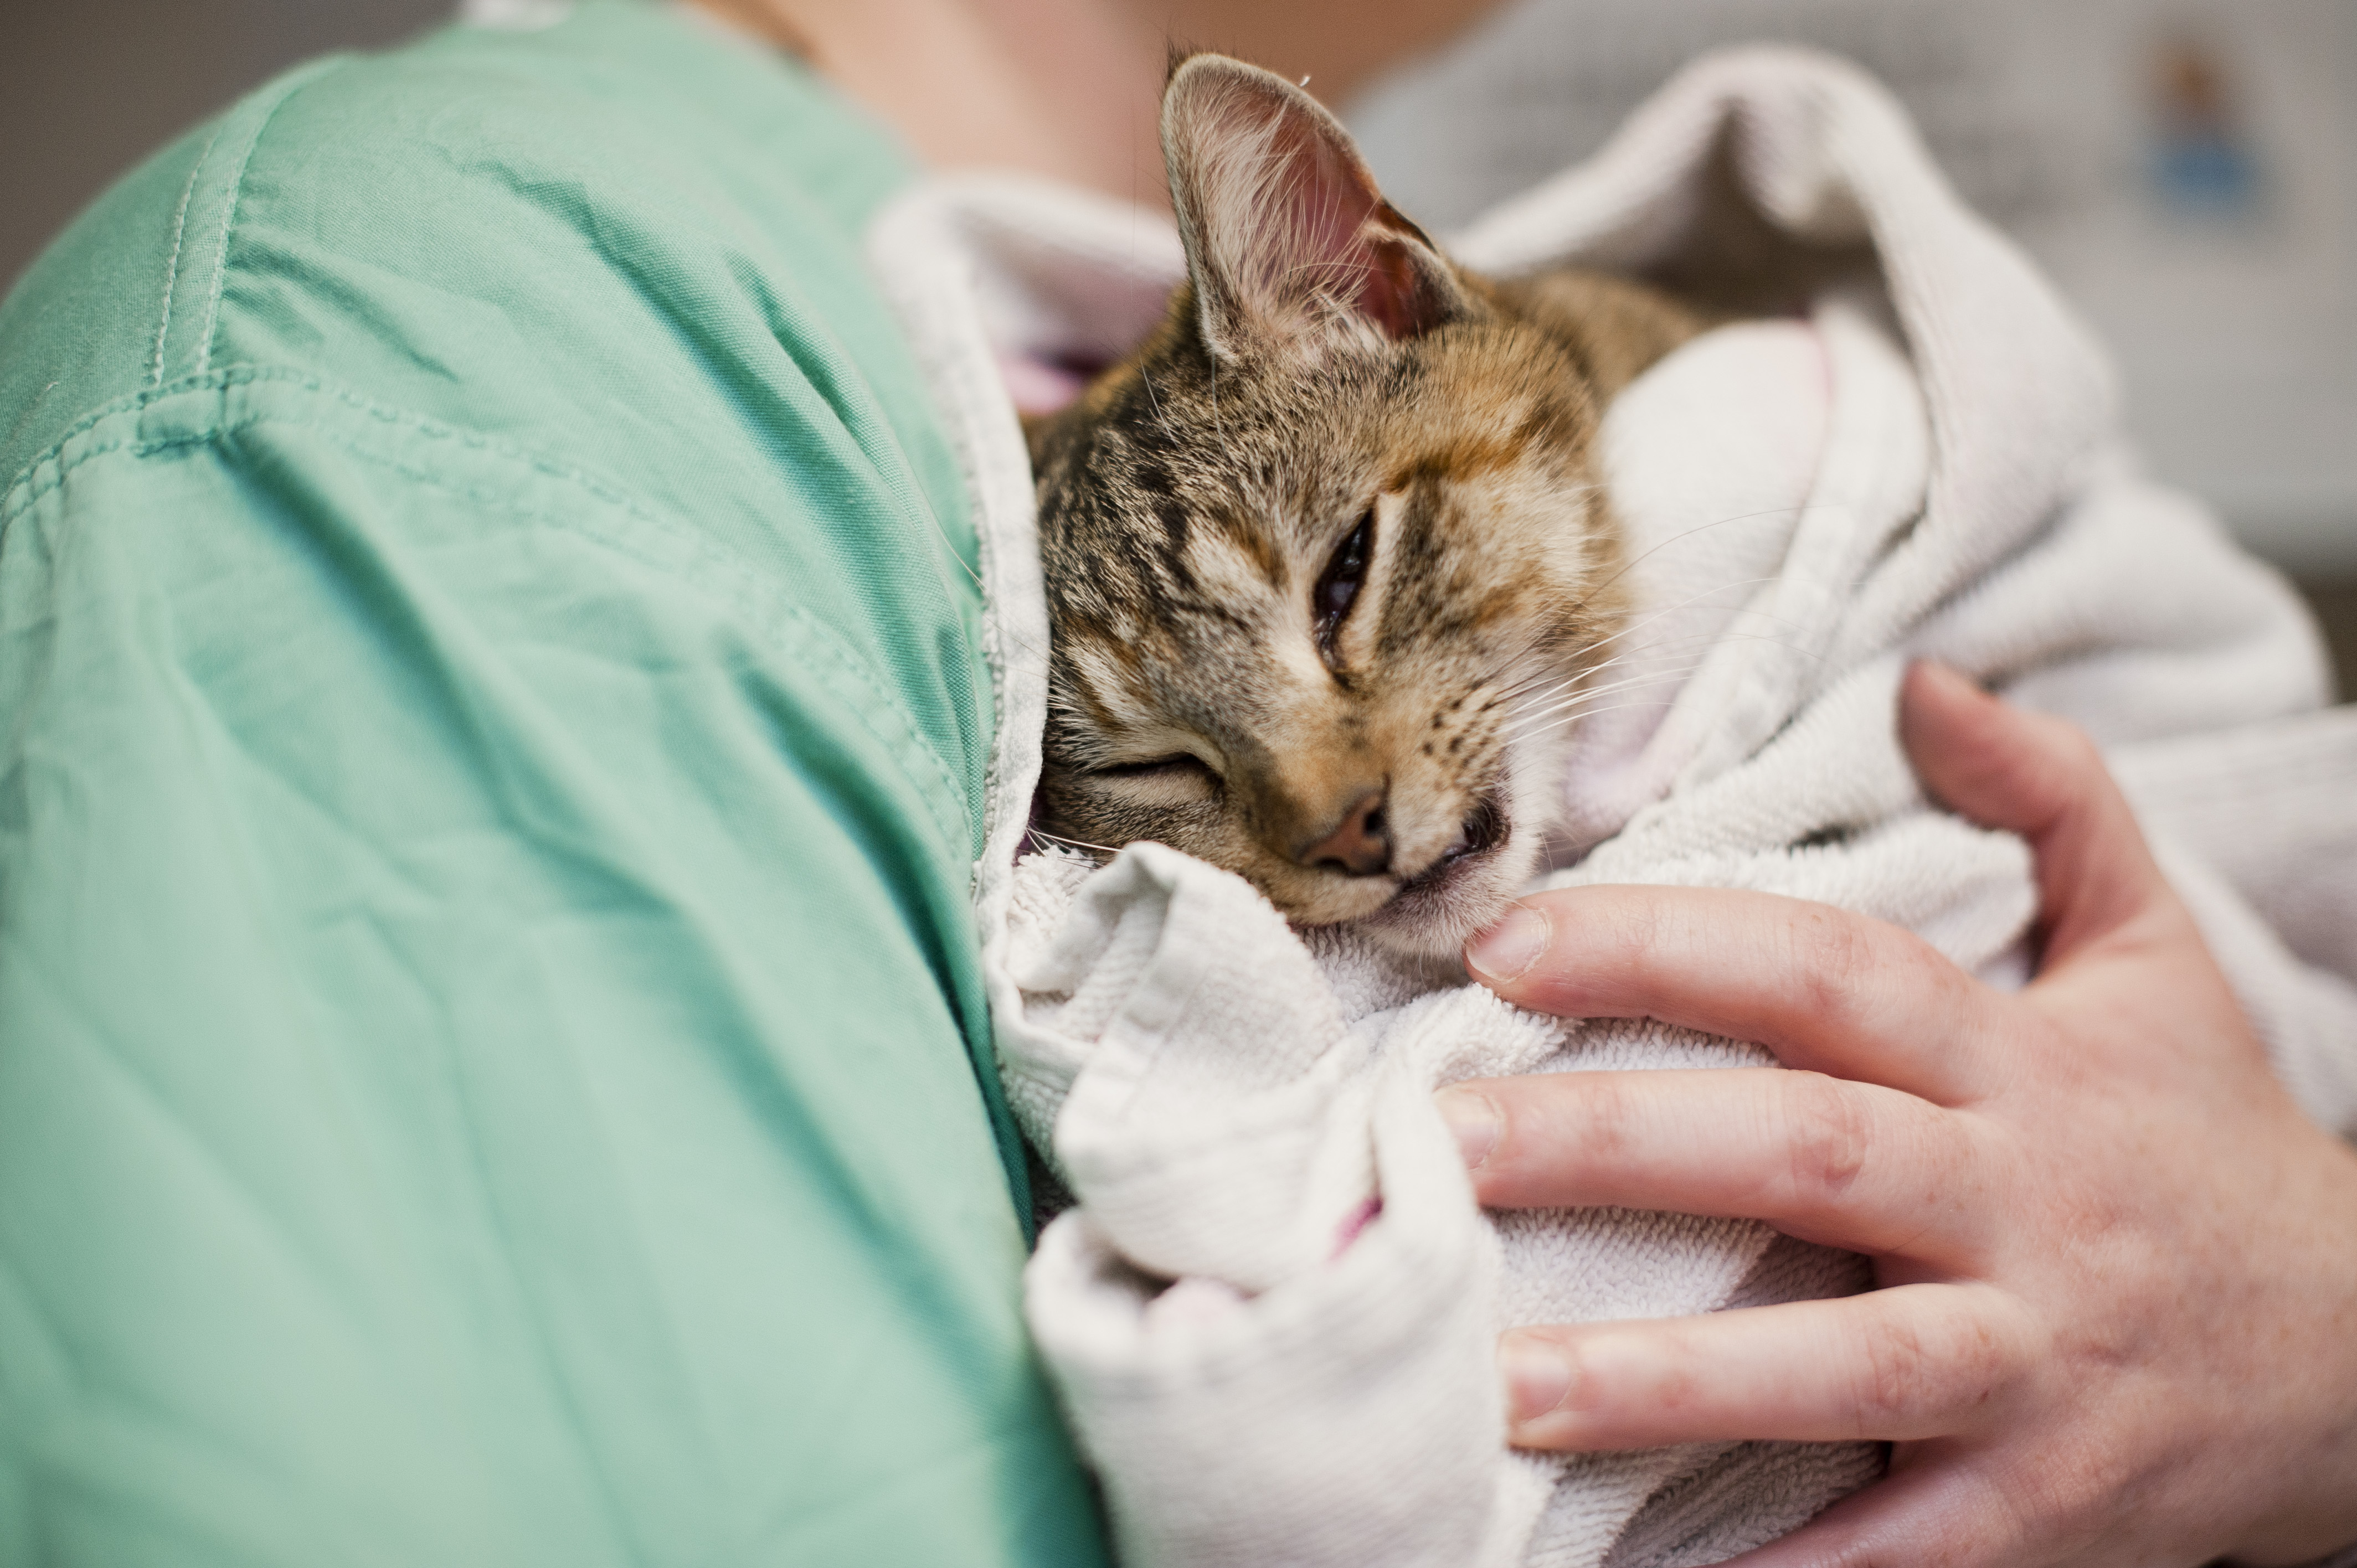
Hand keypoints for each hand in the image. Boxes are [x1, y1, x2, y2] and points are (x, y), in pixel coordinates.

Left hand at [1437, 663, 2356, 1566]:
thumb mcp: (2157, 951)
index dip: (1669, 945)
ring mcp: (2042, 1357)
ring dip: (1661, 1377)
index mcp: (2023, 1060)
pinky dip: (1794, 1566)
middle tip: (1431, 1147)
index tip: (1505, 945)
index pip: (1828, 971)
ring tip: (1486, 1378)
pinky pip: (1908, 1545)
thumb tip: (1927, 677)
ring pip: (1843, 1360)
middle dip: (1608, 1145)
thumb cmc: (2208, 1136)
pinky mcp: (2055, 1499)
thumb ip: (2058, 800)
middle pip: (1804, 1151)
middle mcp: (2025, 1199)